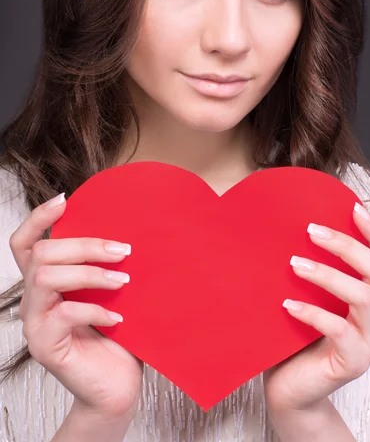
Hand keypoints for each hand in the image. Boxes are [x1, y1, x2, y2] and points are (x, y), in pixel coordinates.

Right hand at [9, 193, 142, 419]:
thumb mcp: (111, 292)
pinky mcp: (44, 346)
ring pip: (46, 278)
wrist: (117, 385)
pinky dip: (95, 310)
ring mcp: (34, 323)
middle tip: (122, 251)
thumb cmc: (117, 335)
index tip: (64, 200)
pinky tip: (118, 317)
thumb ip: (106, 266)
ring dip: (89, 274)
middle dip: (85, 245)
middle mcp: (33, 300)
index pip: (25, 243)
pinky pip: (64, 314)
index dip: (38, 218)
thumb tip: (129, 231)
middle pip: (41, 253)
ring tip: (122, 282)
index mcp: (46, 282)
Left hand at [263, 201, 369, 412]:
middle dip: (348, 245)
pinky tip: (288, 304)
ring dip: (327, 274)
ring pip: (363, 296)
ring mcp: (368, 341)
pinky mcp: (352, 362)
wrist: (291, 390)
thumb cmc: (295, 340)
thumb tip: (287, 231)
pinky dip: (313, 312)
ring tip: (294, 264)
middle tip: (312, 231)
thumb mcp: (307, 299)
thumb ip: (310, 274)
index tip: (353, 207)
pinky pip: (339, 330)